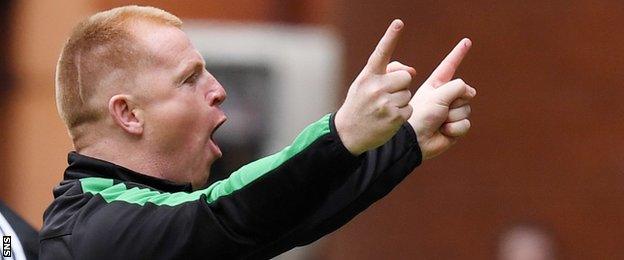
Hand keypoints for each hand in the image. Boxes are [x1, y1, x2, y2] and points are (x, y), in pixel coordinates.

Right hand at [335, 19, 415, 154]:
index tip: (398, 23)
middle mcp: (376, 87)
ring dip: (400, 100)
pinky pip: (409, 108)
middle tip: (386, 95)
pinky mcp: (394, 117)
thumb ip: (387, 72)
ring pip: (408, 93)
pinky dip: (402, 113)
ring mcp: (385, 103)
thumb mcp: (365, 84)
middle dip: (400, 85)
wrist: (348, 133)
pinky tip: (388, 117)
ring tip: (384, 108)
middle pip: (405, 77)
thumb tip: (413, 71)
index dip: (390, 37)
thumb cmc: (360, 104)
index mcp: (368, 76)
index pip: (381, 53)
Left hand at [408, 38, 475, 159]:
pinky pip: (466, 124)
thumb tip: (471, 92)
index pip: (450, 66)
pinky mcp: (455, 127)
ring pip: (467, 109)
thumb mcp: (437, 94)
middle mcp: (445, 96)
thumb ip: (457, 87)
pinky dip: (455, 129)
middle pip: (465, 92)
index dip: (458, 54)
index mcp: (437, 85)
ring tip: (439, 121)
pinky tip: (443, 131)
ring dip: (453, 117)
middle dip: (455, 101)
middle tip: (439, 109)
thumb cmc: (420, 114)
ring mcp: (451, 112)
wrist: (415, 140)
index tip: (466, 41)